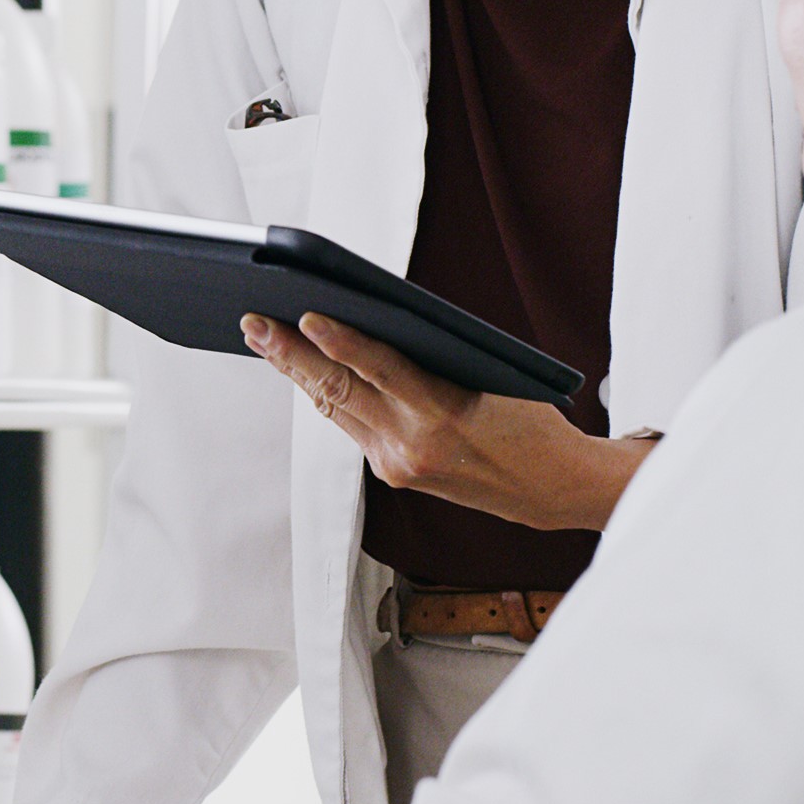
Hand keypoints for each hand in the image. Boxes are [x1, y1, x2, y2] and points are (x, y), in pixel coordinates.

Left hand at [242, 311, 652, 531]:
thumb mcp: (490, 375)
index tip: (305, 315)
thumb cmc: (528, 418)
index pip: (380, 370)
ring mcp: (397, 466)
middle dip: (289, 355)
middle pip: (338, 392)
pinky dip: (327, 394)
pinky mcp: (393, 476)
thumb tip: (371, 321)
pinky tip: (303, 370)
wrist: (550, 488)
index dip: (339, 342)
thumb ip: (431, 356)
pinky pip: (352, 426)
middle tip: (252, 321)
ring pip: (335, 410)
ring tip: (262, 338)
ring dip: (296, 373)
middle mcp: (411, 445)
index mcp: (443, 413)